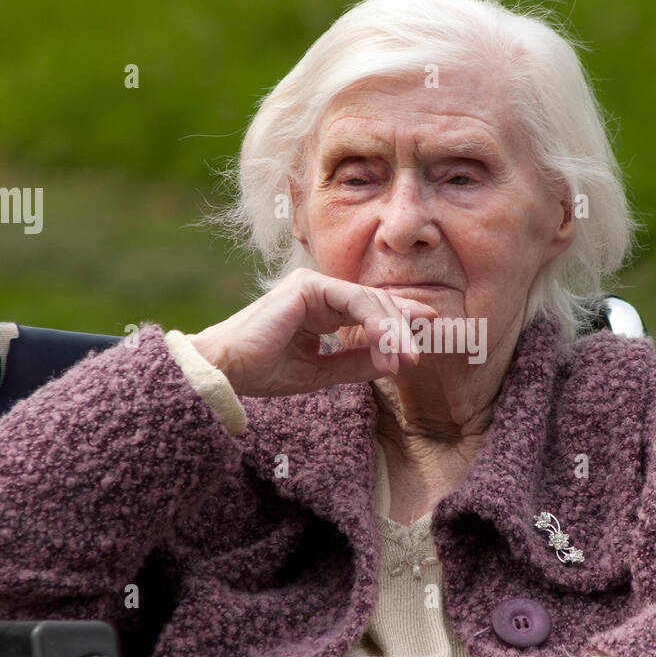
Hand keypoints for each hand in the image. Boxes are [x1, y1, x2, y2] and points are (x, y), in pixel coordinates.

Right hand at [187, 267, 438, 396]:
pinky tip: (388, 344)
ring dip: (394, 330)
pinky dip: (376, 324)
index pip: (369, 309)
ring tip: (407, 357)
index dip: (400, 319)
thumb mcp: (320, 372)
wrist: (225, 371)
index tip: (428, 332)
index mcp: (319, 307)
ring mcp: (312, 285)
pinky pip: (354, 301)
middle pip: (375, 302)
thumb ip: (355, 363)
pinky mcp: (308, 286)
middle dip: (404, 325)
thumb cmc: (261, 371)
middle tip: (421, 352)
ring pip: (370, 301)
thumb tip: (396, 361)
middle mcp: (318, 291)